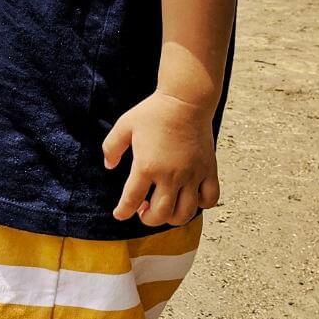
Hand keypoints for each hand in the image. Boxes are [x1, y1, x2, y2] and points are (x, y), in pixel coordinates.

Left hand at [102, 90, 219, 226]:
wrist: (185, 100)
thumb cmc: (154, 112)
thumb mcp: (124, 125)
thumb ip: (111, 147)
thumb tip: (109, 166)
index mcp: (147, 166)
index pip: (131, 200)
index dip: (123, 211)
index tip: (119, 214)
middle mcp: (170, 175)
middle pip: (160, 214)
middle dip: (148, 219)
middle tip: (143, 210)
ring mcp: (192, 175)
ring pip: (185, 213)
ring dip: (172, 217)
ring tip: (165, 207)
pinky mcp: (208, 170)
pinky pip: (210, 198)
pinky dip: (201, 205)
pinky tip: (191, 197)